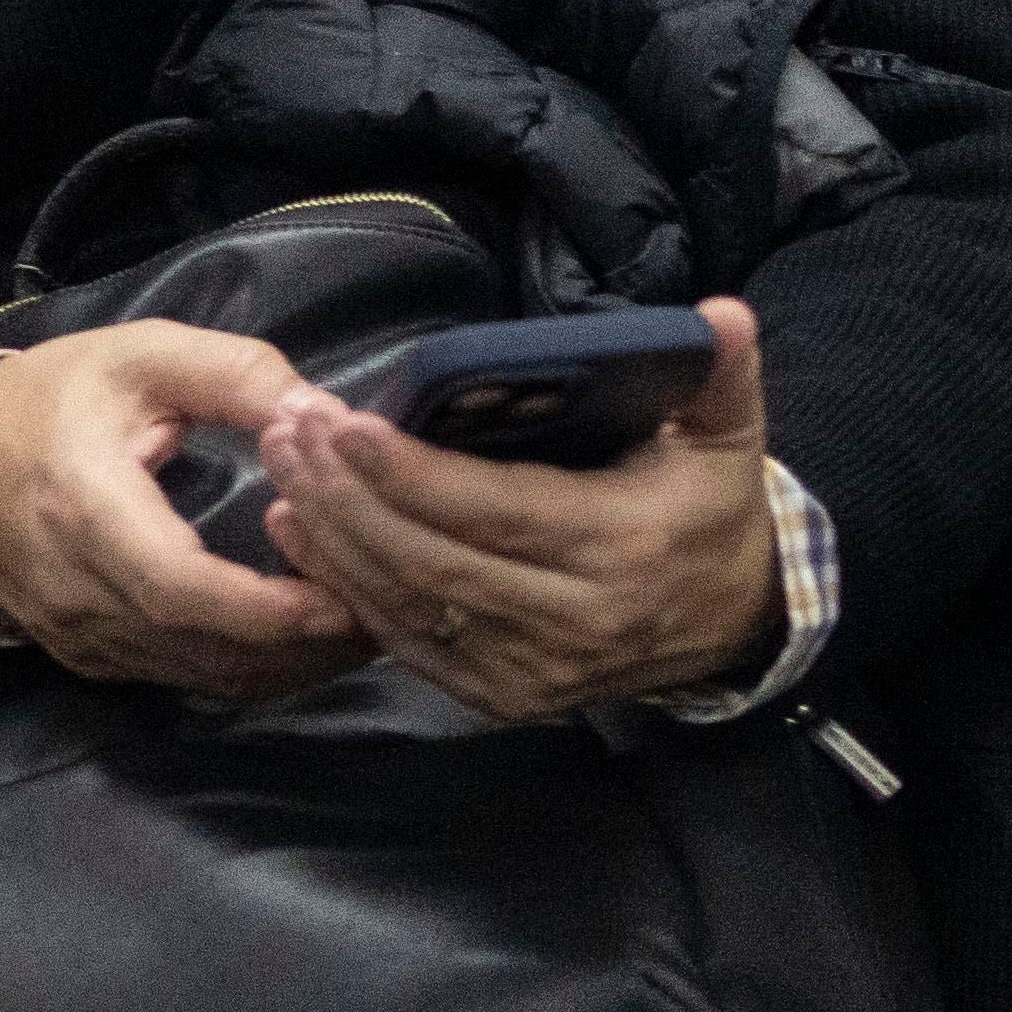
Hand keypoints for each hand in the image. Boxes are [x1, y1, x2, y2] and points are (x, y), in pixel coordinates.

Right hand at [0, 316, 362, 704]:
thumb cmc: (45, 400)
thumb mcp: (138, 355)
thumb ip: (234, 373)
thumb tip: (324, 410)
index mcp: (87, 511)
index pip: (181, 588)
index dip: (267, 607)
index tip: (343, 594)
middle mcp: (81, 594)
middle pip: (207, 648)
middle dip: (305, 641)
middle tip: (387, 608)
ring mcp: (81, 639)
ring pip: (203, 678)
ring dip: (288, 664)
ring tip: (363, 627)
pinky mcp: (88, 660)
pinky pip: (183, 680)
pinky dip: (249, 668)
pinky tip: (300, 640)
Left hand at [255, 298, 789, 723]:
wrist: (728, 627)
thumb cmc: (709, 513)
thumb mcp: (728, 440)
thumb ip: (723, 376)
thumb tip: (721, 316)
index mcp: (622, 549)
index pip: (500, 512)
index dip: (415, 475)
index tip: (346, 424)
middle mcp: (572, 621)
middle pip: (433, 561)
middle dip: (349, 497)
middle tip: (291, 430)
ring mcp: (531, 670)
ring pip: (407, 606)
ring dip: (332, 537)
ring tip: (283, 464)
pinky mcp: (500, 696)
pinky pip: (407, 643)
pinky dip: (346, 588)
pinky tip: (299, 531)